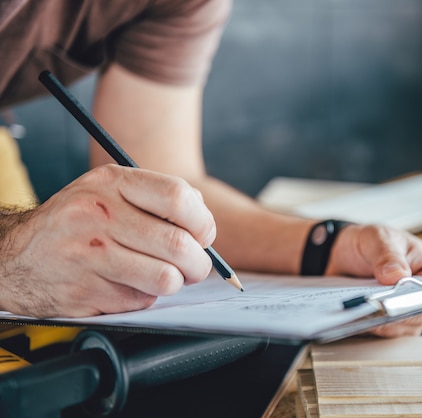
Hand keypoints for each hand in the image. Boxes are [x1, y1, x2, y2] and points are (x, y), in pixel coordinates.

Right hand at [0, 165, 214, 317]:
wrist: (14, 256)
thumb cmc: (76, 222)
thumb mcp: (108, 190)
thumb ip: (156, 198)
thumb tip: (203, 225)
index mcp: (111, 183)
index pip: (178, 197)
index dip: (203, 221)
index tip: (203, 235)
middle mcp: (99, 216)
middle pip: (179, 244)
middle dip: (199, 263)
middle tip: (194, 266)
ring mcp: (89, 256)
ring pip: (165, 278)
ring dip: (175, 283)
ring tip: (165, 276)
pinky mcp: (85, 292)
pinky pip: (141, 300)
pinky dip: (145, 296)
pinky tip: (128, 284)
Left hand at [326, 224, 421, 336]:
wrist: (341, 252)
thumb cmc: (371, 242)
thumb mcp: (378, 238)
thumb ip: (388, 254)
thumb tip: (398, 276)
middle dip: (410, 311)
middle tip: (391, 305)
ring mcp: (403, 312)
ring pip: (405, 328)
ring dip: (388, 321)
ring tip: (369, 310)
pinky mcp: (383, 323)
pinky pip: (382, 333)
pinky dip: (370, 326)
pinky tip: (358, 316)